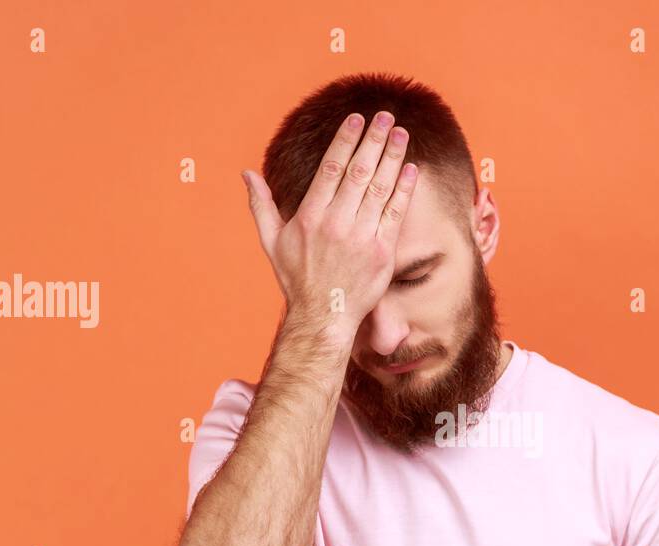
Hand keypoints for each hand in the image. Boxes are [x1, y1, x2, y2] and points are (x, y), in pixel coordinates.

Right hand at [241, 111, 417, 348]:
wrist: (324, 317)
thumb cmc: (297, 279)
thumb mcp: (272, 242)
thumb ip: (262, 205)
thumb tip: (247, 173)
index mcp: (310, 215)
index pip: (331, 168)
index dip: (346, 140)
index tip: (357, 119)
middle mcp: (336, 222)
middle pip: (359, 171)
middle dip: (374, 140)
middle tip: (385, 116)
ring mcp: (361, 237)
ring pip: (380, 188)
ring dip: (392, 157)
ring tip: (401, 133)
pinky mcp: (382, 252)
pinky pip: (395, 213)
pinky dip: (404, 189)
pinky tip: (411, 168)